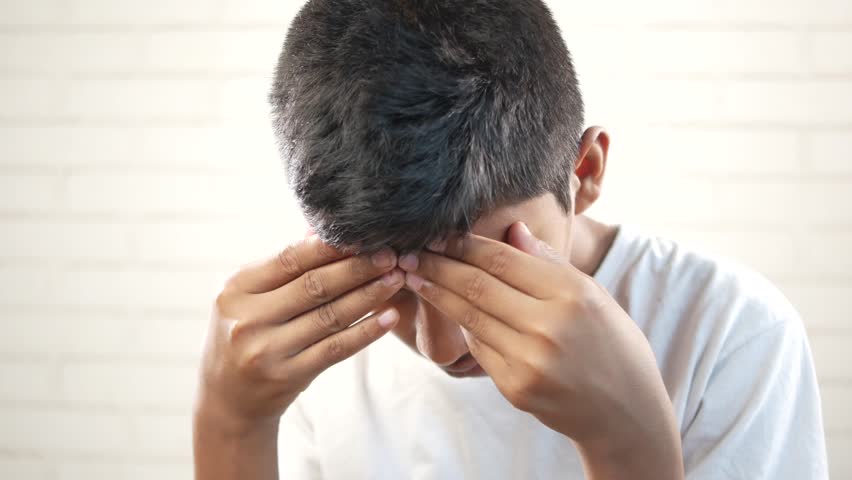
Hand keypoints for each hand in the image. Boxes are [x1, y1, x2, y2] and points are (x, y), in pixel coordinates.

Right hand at [195, 235, 404, 432]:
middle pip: (314, 286)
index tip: (364, 235)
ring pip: (330, 317)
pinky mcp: (288, 376)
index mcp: (237, 289)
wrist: (228, 398)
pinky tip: (389, 316)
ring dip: (369, 296)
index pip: (290, 259)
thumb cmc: (246, 332)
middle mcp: (249, 319)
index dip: (330, 247)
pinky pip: (336, 349)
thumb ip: (285, 266)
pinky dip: (366, 331)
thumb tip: (323, 229)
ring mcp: (268, 350)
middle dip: (358, 268)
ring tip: (396, 279)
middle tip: (390, 255)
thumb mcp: (250, 296)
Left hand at [399, 222, 682, 478]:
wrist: (624, 412)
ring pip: (470, 317)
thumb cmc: (611, 344)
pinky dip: (463, 326)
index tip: (438, 233)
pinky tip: (447, 309)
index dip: (465, 244)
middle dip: (437, 265)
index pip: (504, 261)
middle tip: (409, 251)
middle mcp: (549, 328)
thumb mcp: (593, 294)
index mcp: (572, 295)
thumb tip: (512, 228)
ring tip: (414, 275)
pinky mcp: (515, 388)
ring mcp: (529, 362)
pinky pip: (479, 348)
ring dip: (437, 294)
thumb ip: (549, 262)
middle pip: (478, 286)